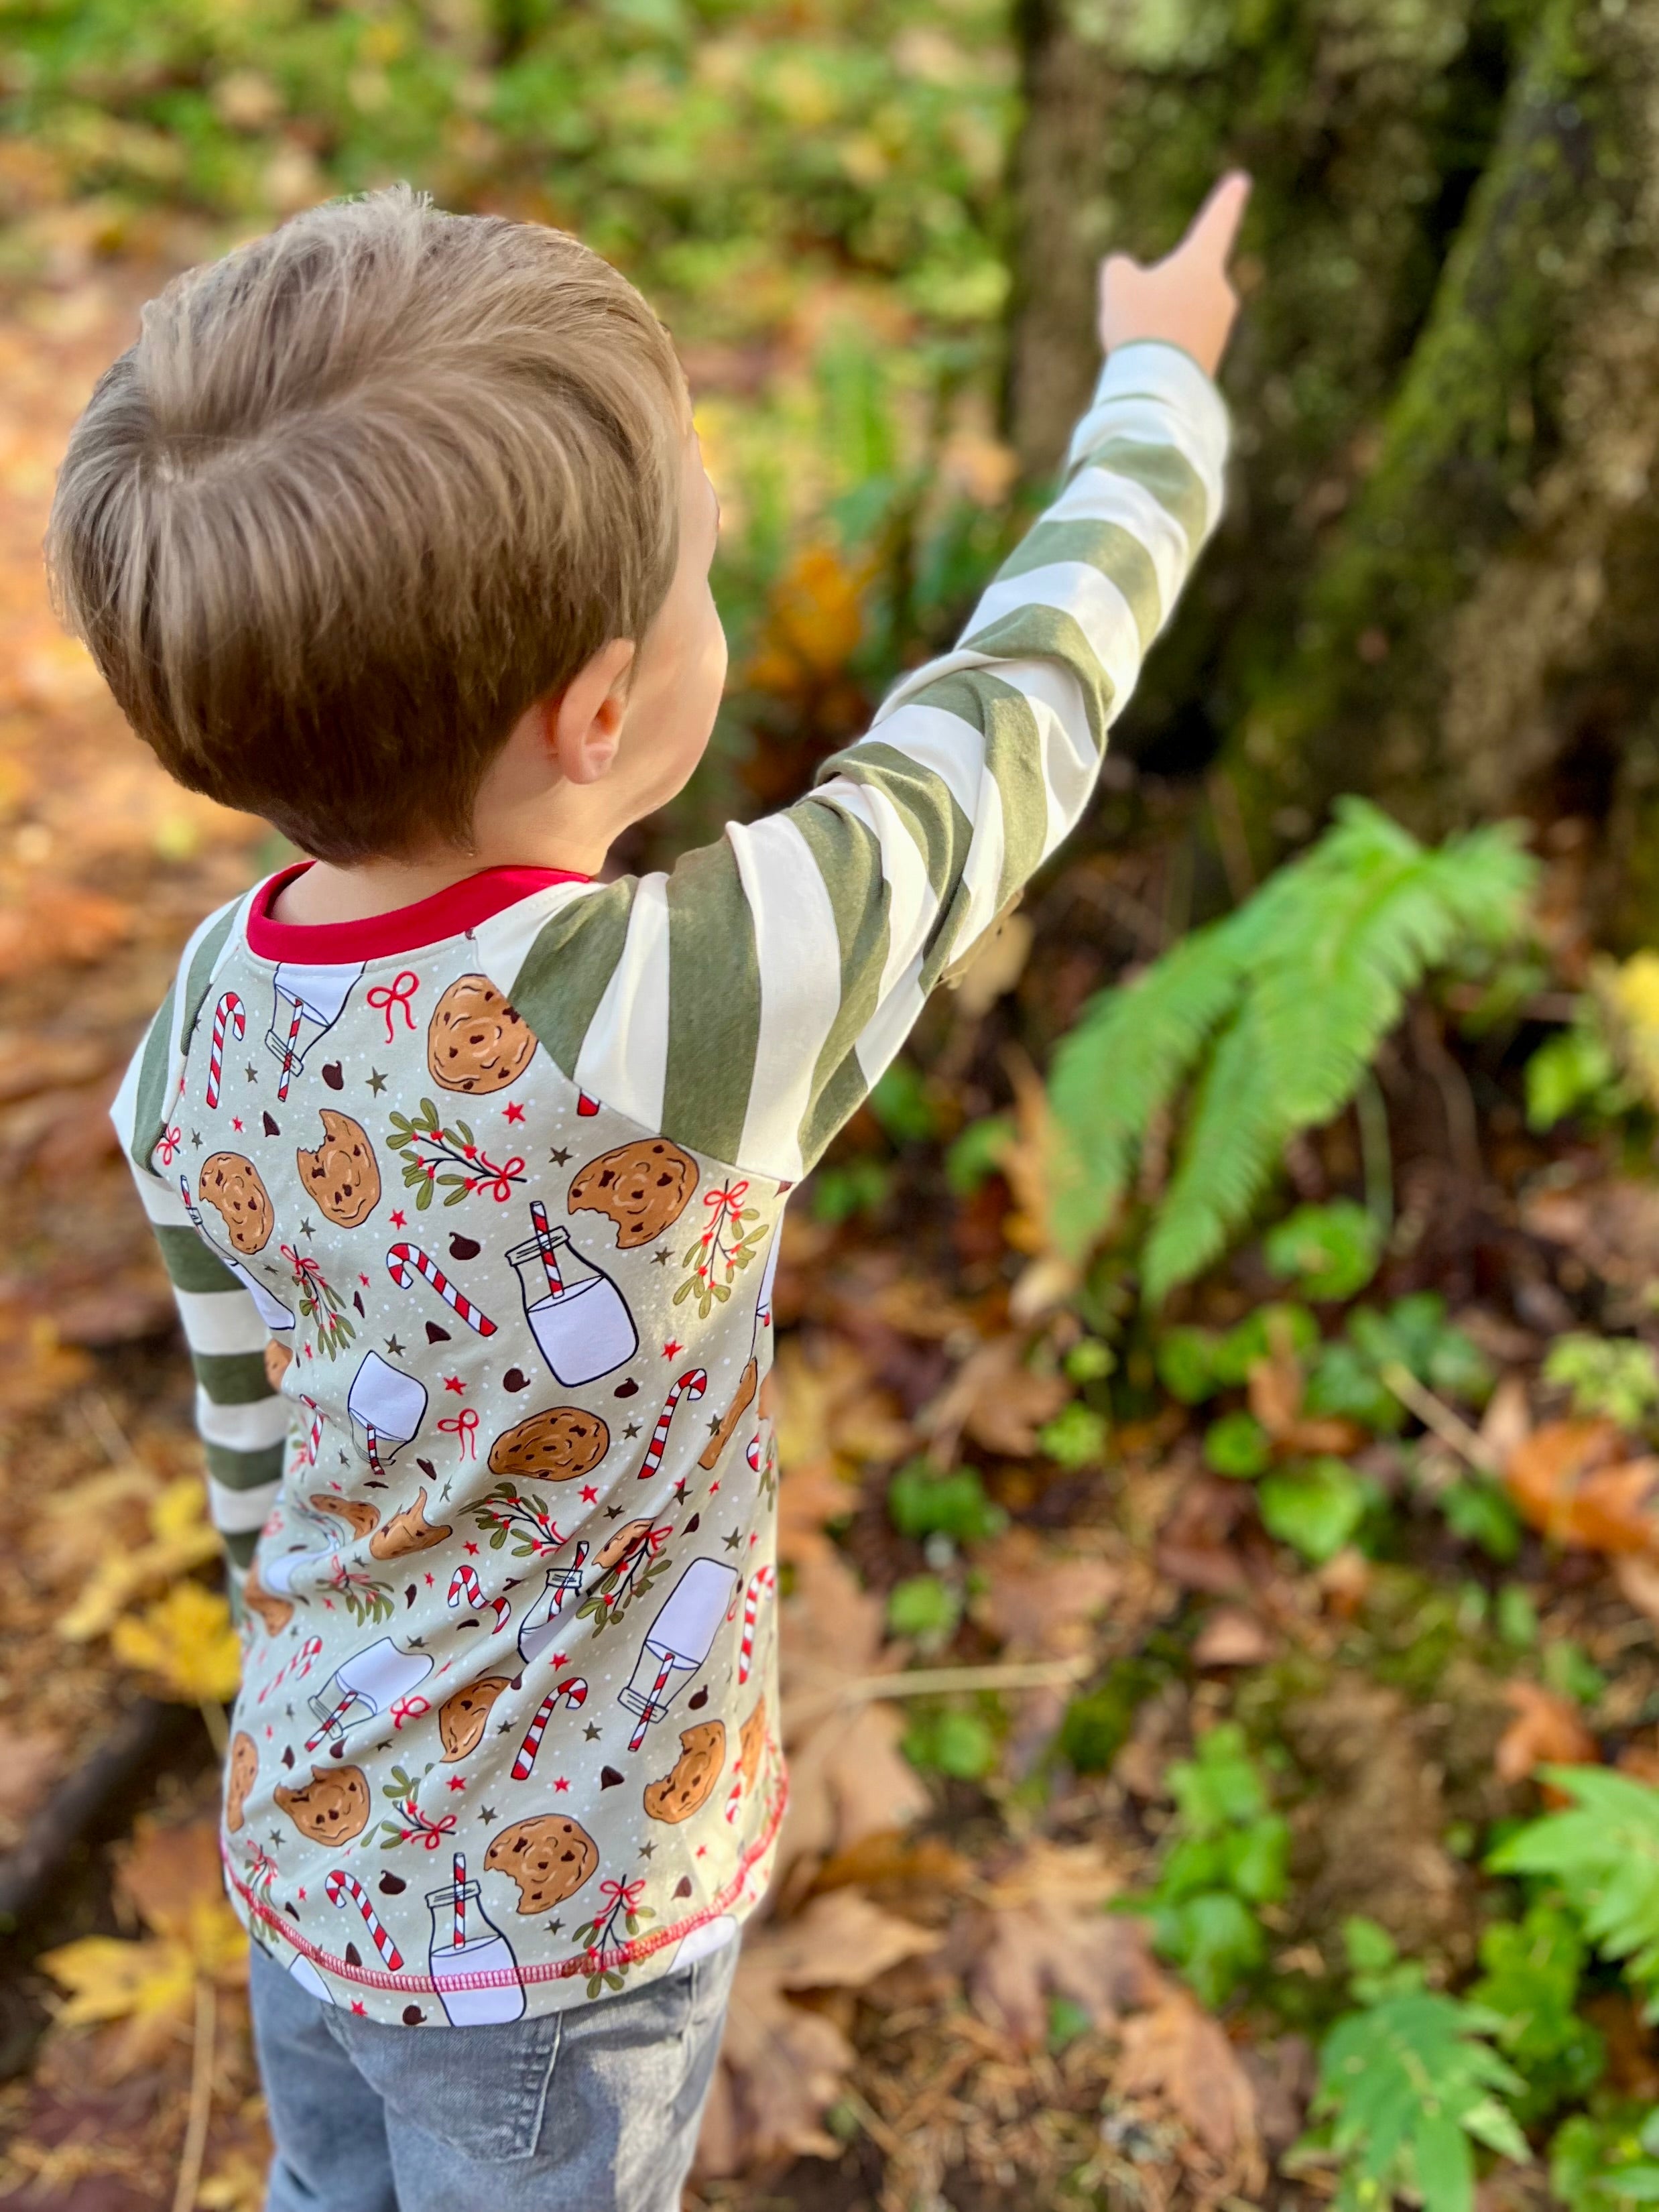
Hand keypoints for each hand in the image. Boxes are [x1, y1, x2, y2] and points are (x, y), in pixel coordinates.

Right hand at [1098, 170, 1251, 378]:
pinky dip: (1164, 350)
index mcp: (1203, 263)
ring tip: (1141, 347)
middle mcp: (1221, 293)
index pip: (1218, 223)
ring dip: (1157, 327)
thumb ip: (1120, 268)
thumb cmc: (1139, 324)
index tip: (1241, 181)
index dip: (1226, 201)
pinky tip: (1150, 368)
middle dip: (1159, 296)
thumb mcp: (1117, 284)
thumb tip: (1125, 272)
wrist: (1157, 389)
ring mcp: (1220, 329)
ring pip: (1180, 317)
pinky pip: (1183, 345)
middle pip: (1183, 283)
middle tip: (1136, 319)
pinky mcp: (1214, 361)